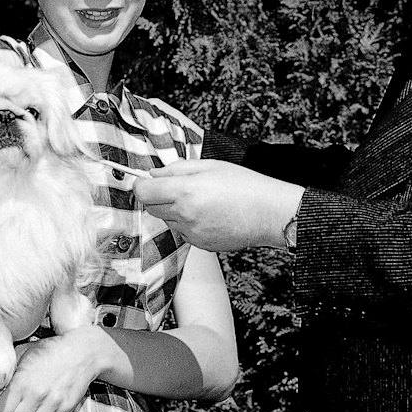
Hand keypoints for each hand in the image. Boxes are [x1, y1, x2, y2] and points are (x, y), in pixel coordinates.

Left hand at [0, 325, 103, 411]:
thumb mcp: (25, 353)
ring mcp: (52, 403)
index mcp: (22, 381)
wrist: (84, 351)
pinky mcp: (66, 409)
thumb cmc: (52, 350)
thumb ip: (8, 373)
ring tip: (32, 410)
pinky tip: (45, 409)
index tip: (2, 410)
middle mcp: (36, 394)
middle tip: (17, 410)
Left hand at [133, 159, 304, 251]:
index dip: (142, 184)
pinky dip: (188, 223)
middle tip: (177, 187)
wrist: (269, 213)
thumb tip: (154, 173)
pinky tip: (208, 214)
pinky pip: (183, 232)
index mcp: (185, 191)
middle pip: (151, 207)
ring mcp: (191, 233)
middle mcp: (185, 215)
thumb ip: (177, 168)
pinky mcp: (200, 245)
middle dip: (157, 196)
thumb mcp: (210, 166)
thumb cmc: (245, 186)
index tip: (147, 180)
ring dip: (174, 210)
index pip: (144, 191)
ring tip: (200, 200)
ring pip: (167, 221)